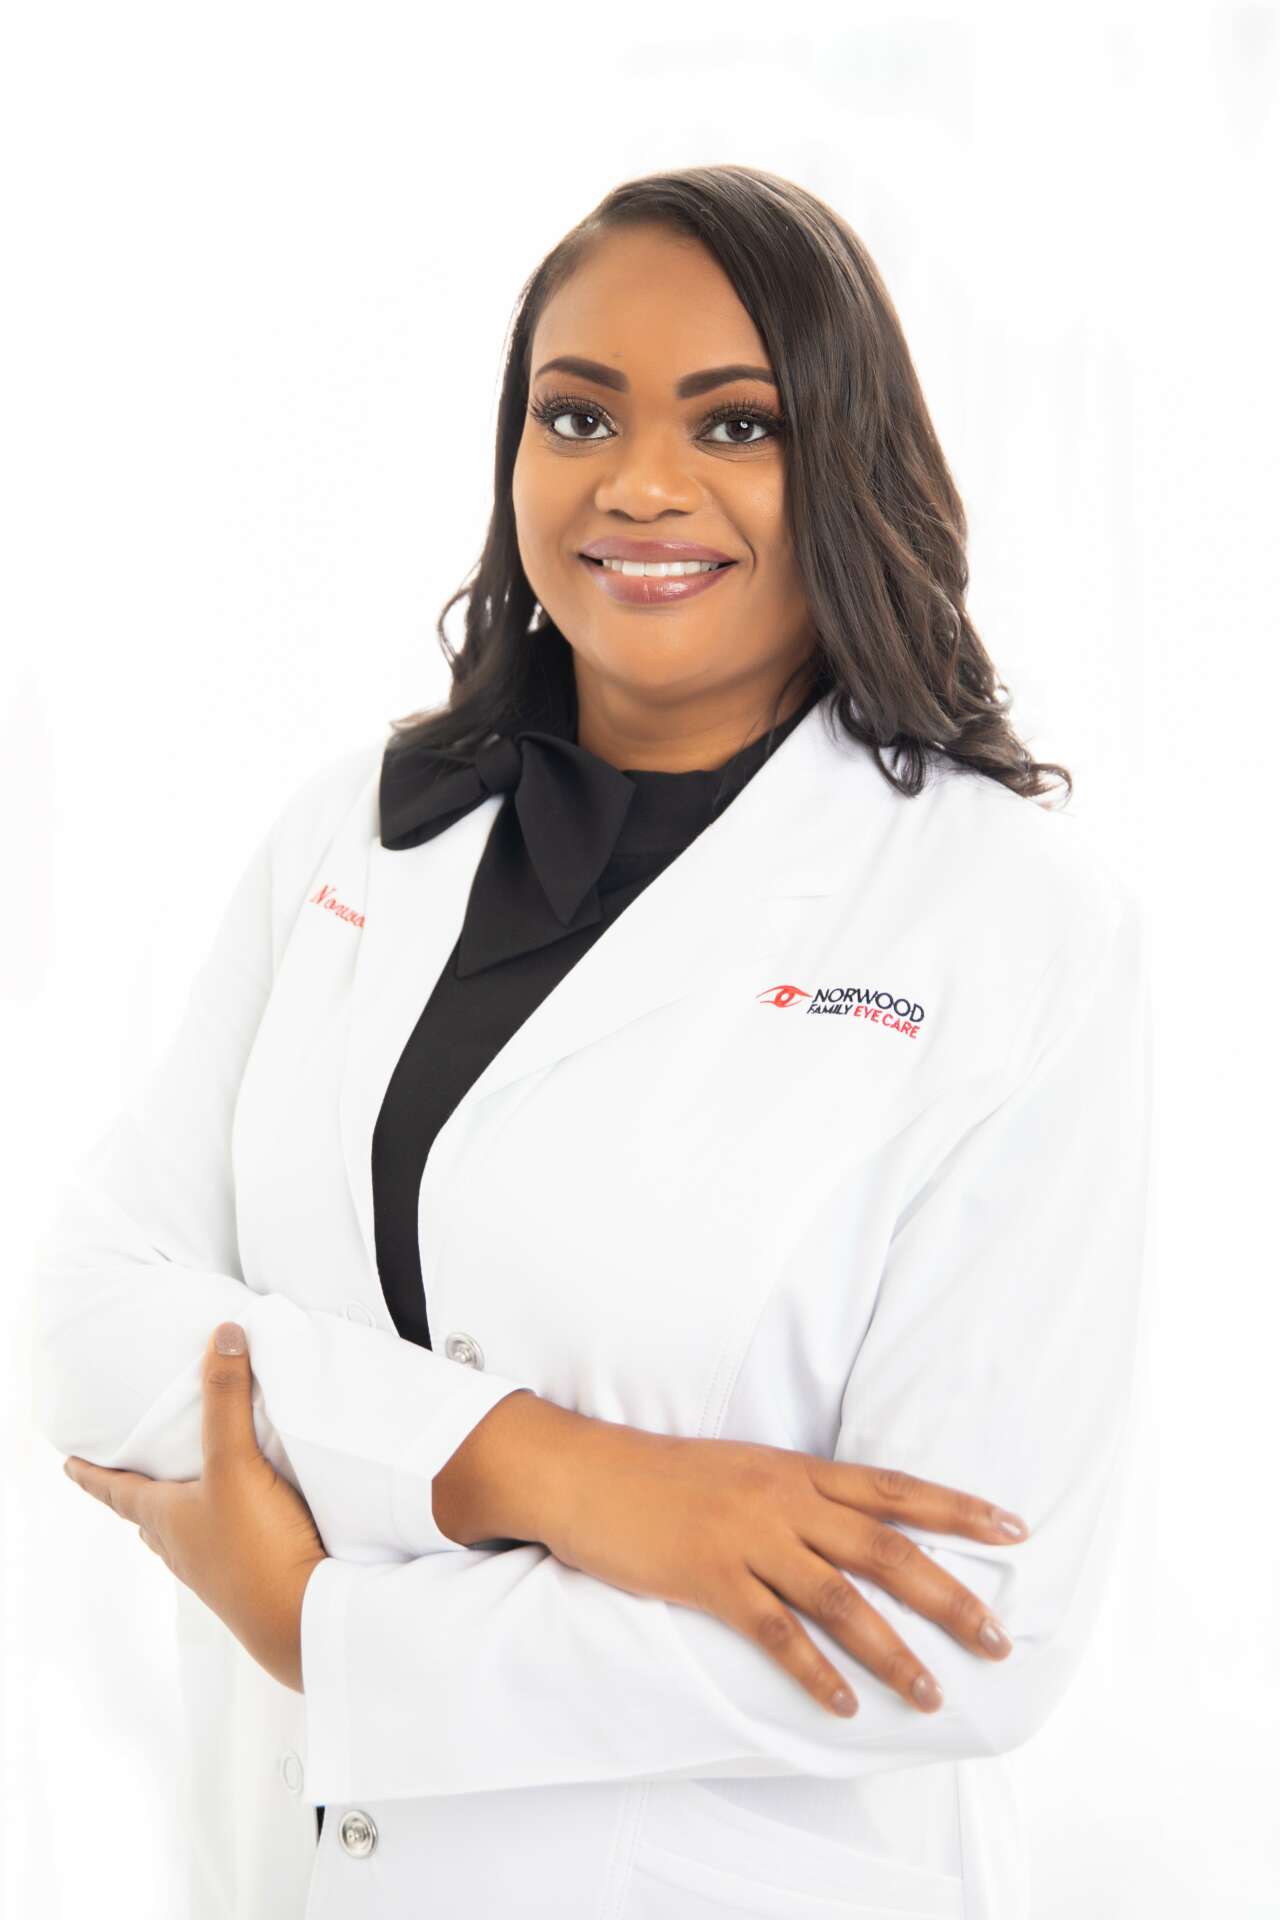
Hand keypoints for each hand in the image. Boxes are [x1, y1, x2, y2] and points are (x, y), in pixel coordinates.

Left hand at [61, 1322, 328, 1693]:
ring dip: (180, 1516)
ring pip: (184, 1537)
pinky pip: (225, 1547)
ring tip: (185, 1499)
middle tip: (127, 1480)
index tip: (68, 1465)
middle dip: (136, 1496)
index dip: (92, 1475)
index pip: (116, 1492)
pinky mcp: (251, 1579)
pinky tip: (244, 1525)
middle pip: (147, 1517)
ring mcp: (215, 1570)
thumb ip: (228, 1399)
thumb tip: (223, 1335)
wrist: (302, 1616)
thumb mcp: (236, 1464)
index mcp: (166, 1519)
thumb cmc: (256, 1547)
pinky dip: (223, 1530)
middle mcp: (183, 1547)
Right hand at [543, 1418, 1028, 1719]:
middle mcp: (784, 1501)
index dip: (957, 1510)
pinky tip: (844, 1705)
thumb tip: (859, 1527)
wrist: (587, 1473)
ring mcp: (748, 1539)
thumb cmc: (667, 1476)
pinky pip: (774, 1634)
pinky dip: (813, 1673)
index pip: (895, 1489)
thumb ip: (800, 1494)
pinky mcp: (709, 1578)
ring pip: (840, 1601)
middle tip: (997, 1639)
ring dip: (892, 1652)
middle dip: (949, 1596)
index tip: (1014, 1530)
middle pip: (886, 1550)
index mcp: (798, 1470)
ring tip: (932, 1694)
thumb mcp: (746, 1468)